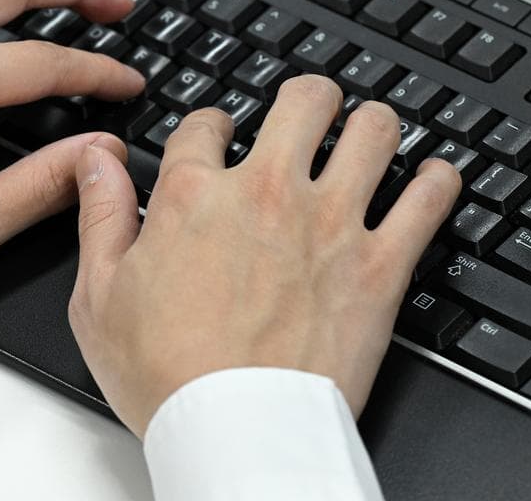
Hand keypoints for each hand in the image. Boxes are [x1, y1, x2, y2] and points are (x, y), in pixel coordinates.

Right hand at [67, 75, 461, 435]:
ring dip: (369, 125)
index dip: (210, 124)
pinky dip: (436, 180)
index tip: (217, 136)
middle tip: (307, 111)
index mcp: (194, 196)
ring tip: (365, 133)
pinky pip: (430, 198)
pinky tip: (429, 180)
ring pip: (373, 130)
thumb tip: (94, 160)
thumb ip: (99, 215)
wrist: (235, 432)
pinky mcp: (381, 265)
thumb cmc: (165, 374)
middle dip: (306, 98)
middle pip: (304, 102)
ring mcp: (331, 224)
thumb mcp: (98, 294)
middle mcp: (267, 194)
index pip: (205, 123)